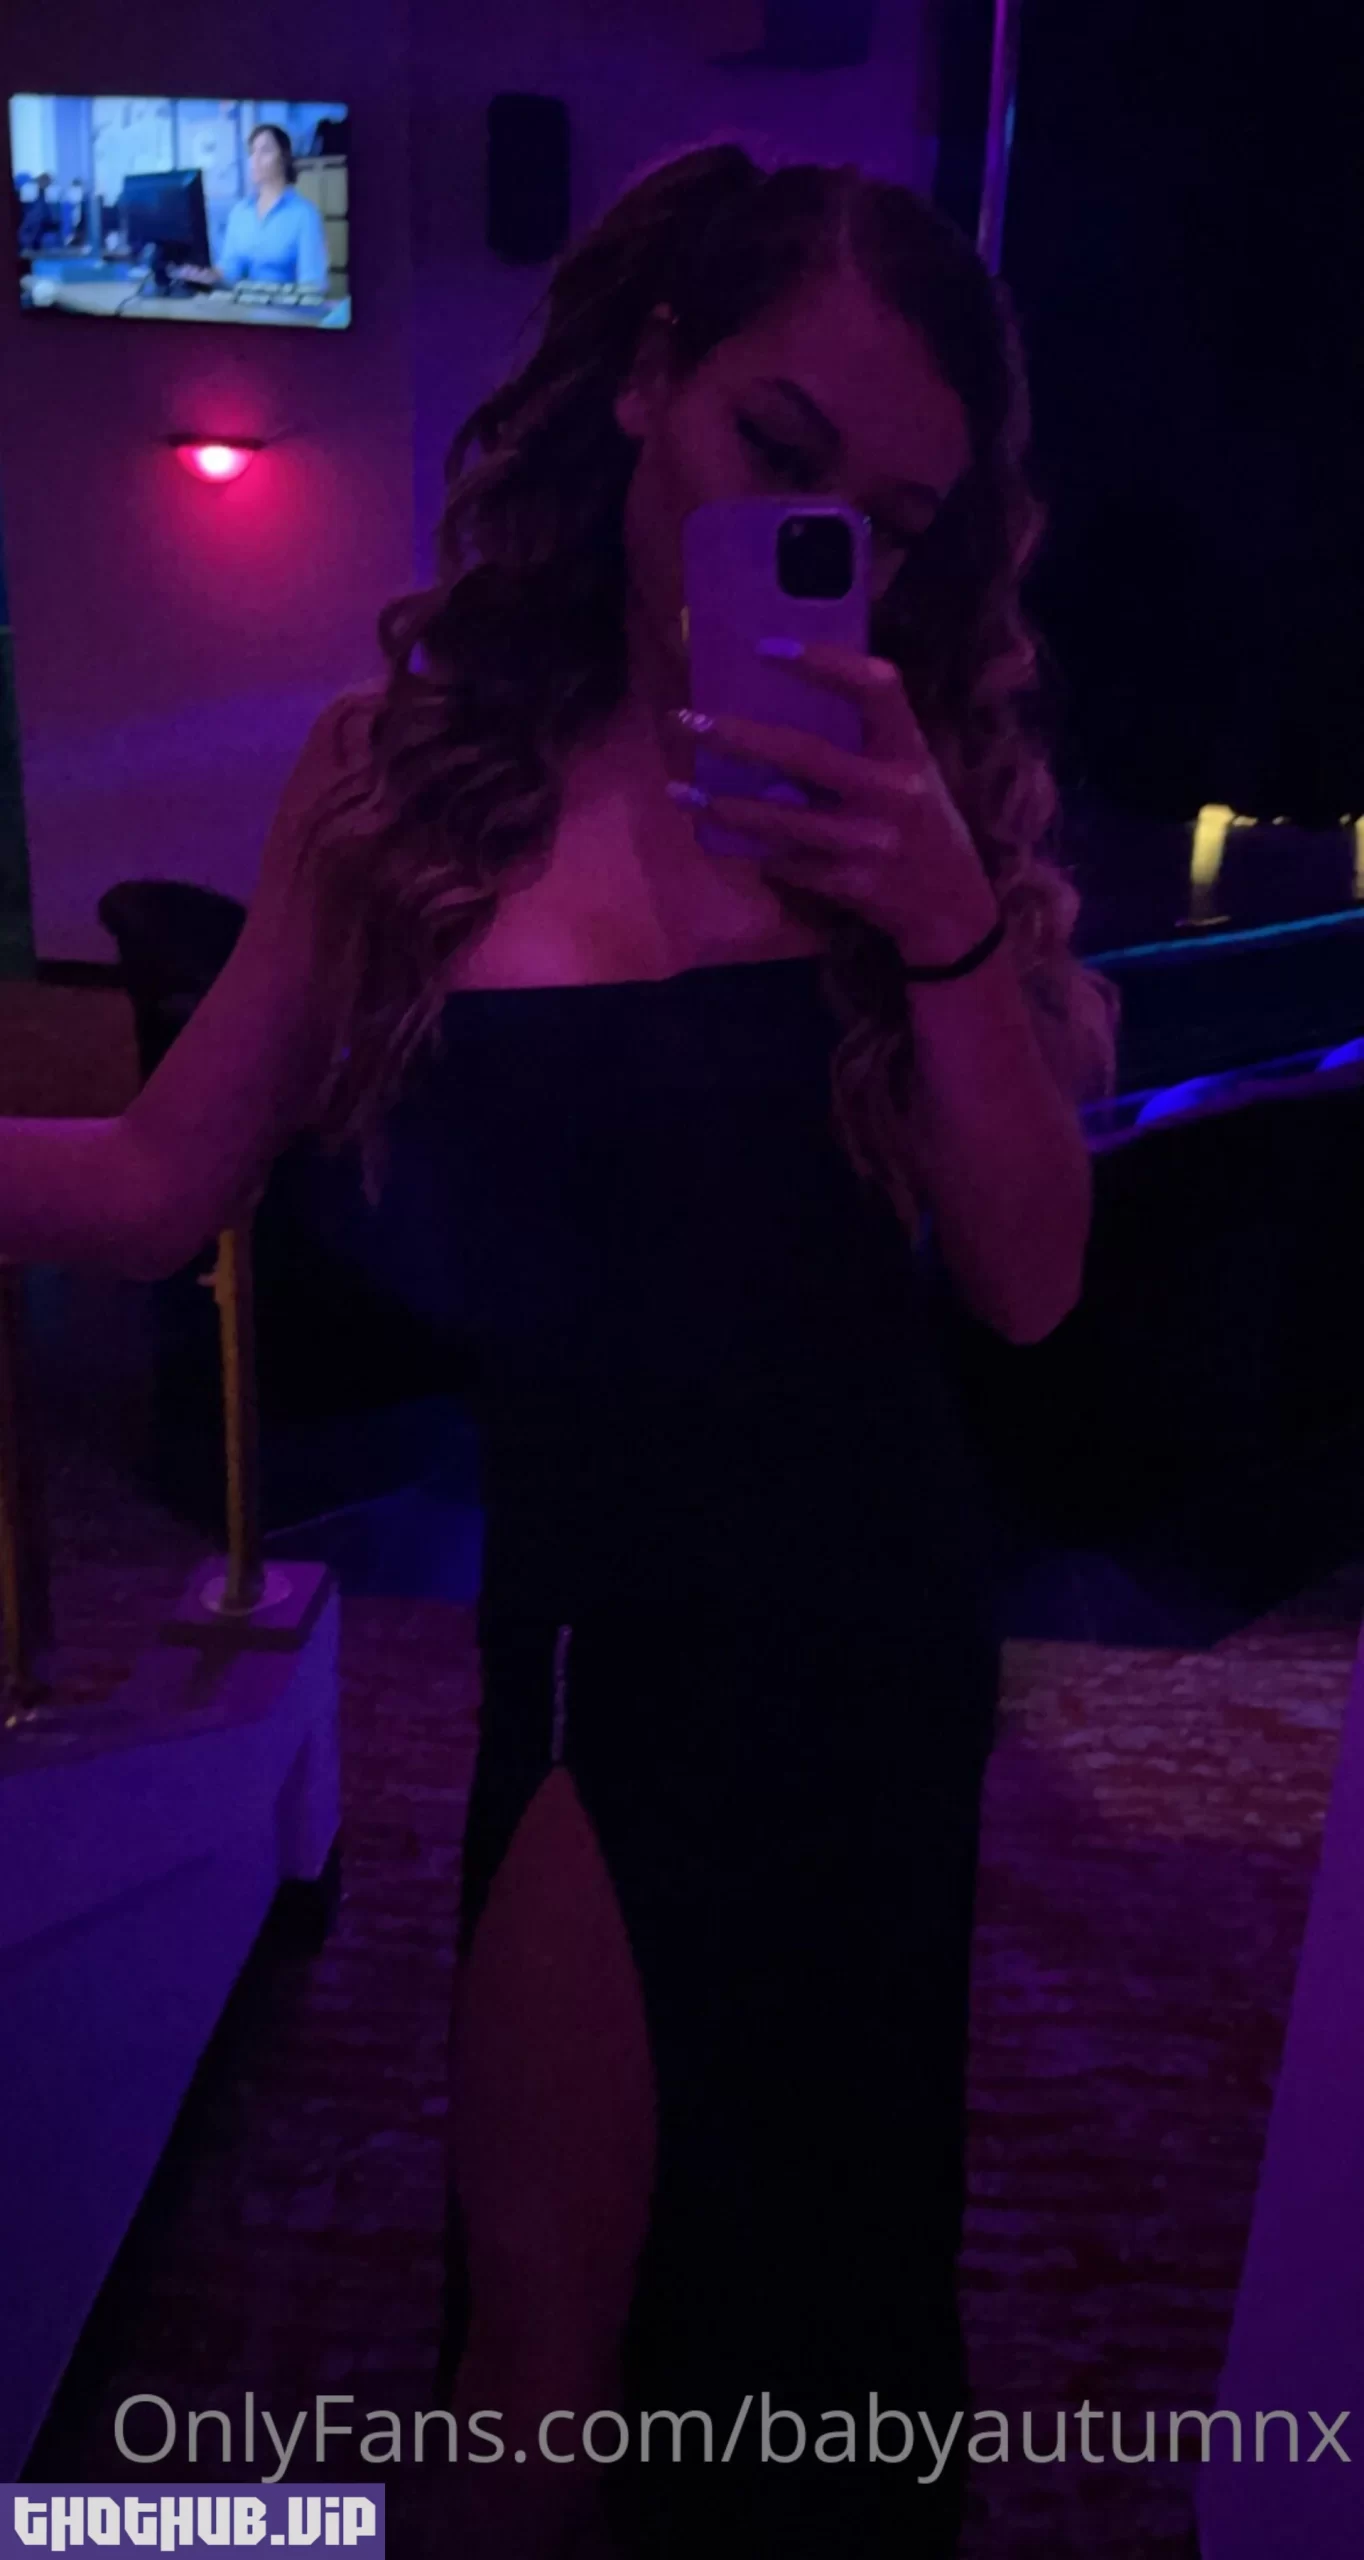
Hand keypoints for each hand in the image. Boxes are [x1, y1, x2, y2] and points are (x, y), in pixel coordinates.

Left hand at [668, 643, 999, 968]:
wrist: (952, 907)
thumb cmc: (921, 823)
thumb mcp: (910, 771)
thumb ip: (864, 740)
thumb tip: (784, 697)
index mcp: (909, 750)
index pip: (876, 688)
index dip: (825, 662)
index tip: (767, 648)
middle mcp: (893, 792)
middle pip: (806, 754)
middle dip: (740, 737)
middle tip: (689, 719)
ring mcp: (871, 842)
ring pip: (782, 819)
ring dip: (725, 806)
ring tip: (680, 790)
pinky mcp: (851, 884)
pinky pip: (786, 862)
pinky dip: (754, 850)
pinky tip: (722, 837)